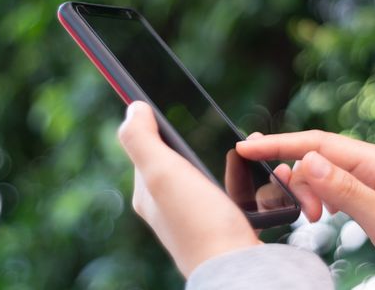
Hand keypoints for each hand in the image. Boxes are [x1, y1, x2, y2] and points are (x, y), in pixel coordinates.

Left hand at [118, 101, 260, 276]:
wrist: (237, 267)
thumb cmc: (199, 220)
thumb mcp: (161, 172)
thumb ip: (141, 139)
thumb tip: (133, 108)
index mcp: (148, 194)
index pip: (145, 151)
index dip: (154, 128)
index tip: (169, 110)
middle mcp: (165, 209)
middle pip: (171, 164)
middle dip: (185, 146)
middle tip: (203, 133)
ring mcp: (191, 219)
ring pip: (195, 179)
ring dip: (208, 163)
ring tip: (230, 153)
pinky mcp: (216, 227)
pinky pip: (216, 194)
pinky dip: (226, 182)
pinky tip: (241, 181)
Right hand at [236, 130, 374, 288]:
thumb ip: (344, 189)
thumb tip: (305, 160)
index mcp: (374, 160)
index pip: (316, 143)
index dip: (278, 144)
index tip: (245, 147)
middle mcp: (368, 165)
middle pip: (314, 157)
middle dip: (296, 180)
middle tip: (300, 212)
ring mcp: (367, 181)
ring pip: (319, 174)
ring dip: (307, 193)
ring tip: (313, 217)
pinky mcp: (366, 198)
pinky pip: (330, 189)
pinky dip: (316, 199)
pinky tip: (320, 213)